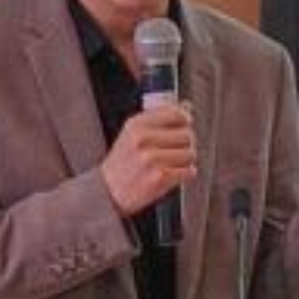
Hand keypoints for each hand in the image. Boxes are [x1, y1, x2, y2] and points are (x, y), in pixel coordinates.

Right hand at [99, 102, 196, 217]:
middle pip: (187, 134)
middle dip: (186, 143)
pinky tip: (174, 174)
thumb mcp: (132, 133)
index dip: (185, 120)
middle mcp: (143, 139)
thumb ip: (158, 118)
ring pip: (190, 153)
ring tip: (172, 164)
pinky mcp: (160, 178)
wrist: (108, 192)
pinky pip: (189, 171)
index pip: (176, 113)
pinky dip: (186, 174)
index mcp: (136, 124)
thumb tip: (187, 106)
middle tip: (176, 150)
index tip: (183, 126)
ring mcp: (152, 159)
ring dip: (186, 160)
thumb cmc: (123, 162)